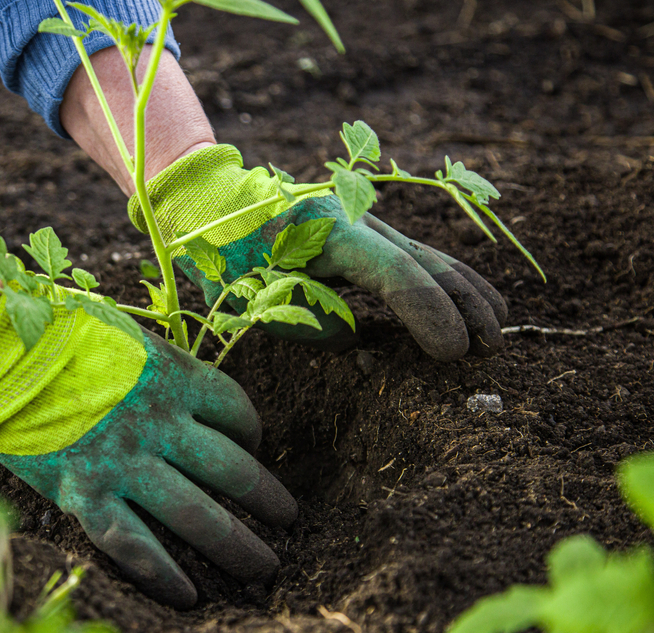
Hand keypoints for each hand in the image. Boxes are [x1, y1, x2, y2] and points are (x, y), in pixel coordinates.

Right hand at [0, 292, 296, 608]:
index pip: (236, 411)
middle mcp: (160, 424)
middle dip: (268, 499)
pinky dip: (165, 575)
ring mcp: (125, 463)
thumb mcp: (125, 335)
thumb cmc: (57, 331)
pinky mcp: (85, 494)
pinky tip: (190, 596)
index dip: (253, 433)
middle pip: (232, 470)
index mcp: (174, 376)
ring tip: (264, 567)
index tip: (253, 447)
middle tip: (289, 520)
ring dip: (238, 545)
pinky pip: (136, 545)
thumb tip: (182, 389)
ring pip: (197, 515)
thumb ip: (159, 365)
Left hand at [129, 145, 507, 360]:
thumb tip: (354, 336)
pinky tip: (473, 302)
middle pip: (425, 261)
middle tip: (488, 349)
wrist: (213, 201)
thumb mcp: (248, 295)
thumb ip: (303, 320)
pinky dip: (447, 280)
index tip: (452, 353)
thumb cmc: (223, 252)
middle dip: (463, 306)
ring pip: (429, 255)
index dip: (429, 313)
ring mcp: (364, 220)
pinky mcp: (365, 230)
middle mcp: (356, 219)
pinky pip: (415, 256)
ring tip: (497, 330)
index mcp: (326, 232)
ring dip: (466, 292)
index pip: (394, 274)